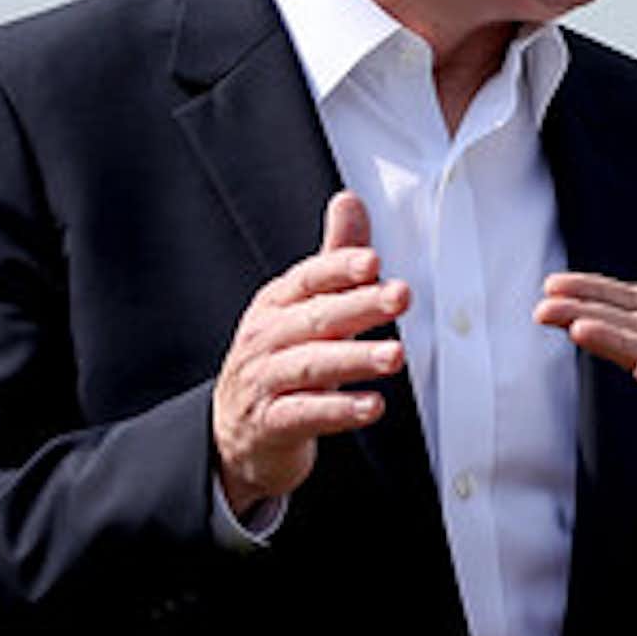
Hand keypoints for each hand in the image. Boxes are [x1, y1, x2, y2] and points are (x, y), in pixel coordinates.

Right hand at [212, 190, 408, 516]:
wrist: (236, 435)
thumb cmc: (280, 362)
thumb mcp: (303, 309)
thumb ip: (333, 260)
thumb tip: (349, 199)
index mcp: (276, 305)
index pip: (308, 279)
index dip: (339, 268)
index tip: (373, 261)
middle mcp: (266, 338)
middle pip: (316, 318)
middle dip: (360, 306)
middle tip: (400, 297)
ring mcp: (264, 381)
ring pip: (312, 366)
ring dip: (355, 358)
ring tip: (394, 355)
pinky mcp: (270, 424)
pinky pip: (306, 415)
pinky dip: (339, 410)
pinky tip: (372, 406)